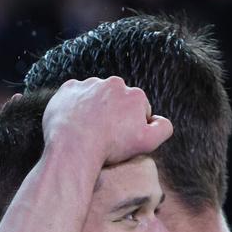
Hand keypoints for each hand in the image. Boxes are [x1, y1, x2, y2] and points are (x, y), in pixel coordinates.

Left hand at [42, 76, 172, 166]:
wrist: (72, 147)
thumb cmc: (110, 147)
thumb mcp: (147, 143)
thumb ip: (163, 128)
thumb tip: (160, 119)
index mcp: (135, 95)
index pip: (138, 109)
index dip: (132, 126)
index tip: (121, 139)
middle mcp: (114, 83)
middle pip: (117, 100)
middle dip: (114, 114)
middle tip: (104, 135)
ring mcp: (89, 84)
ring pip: (95, 97)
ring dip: (94, 109)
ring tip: (87, 131)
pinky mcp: (68, 88)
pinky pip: (74, 96)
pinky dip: (75, 107)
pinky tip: (74, 123)